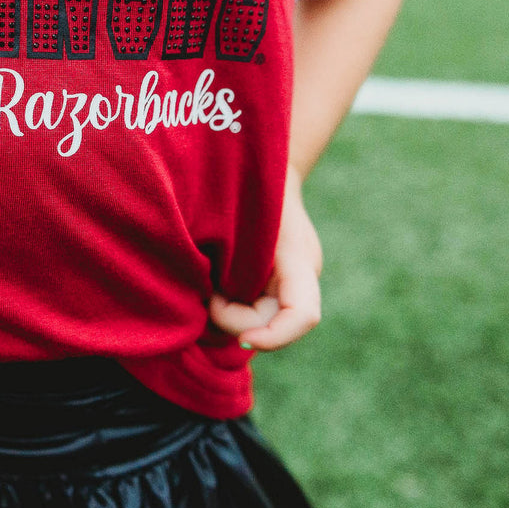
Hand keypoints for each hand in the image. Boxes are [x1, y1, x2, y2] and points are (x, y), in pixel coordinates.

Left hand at [208, 170, 322, 350]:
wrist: (258, 168)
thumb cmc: (246, 187)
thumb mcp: (236, 218)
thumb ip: (228, 258)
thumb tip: (207, 297)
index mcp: (299, 261)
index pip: (303, 316)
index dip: (275, 337)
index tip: (243, 339)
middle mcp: (298, 279)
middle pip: (269, 323)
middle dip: (232, 318)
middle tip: (205, 292)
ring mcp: (285, 283)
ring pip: (256, 321)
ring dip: (227, 313)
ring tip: (206, 284)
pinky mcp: (269, 284)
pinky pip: (250, 309)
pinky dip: (229, 307)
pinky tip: (211, 288)